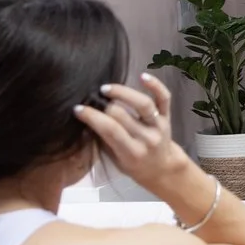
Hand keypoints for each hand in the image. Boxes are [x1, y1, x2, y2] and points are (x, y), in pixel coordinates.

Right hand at [73, 75, 207, 213]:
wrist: (163, 168)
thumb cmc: (133, 165)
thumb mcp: (115, 160)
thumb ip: (103, 140)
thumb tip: (86, 118)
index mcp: (131, 152)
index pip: (110, 130)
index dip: (92, 117)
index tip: (77, 109)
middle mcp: (147, 138)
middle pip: (122, 115)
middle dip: (103, 106)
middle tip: (91, 99)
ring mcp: (159, 126)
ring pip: (143, 104)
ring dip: (123, 93)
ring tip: (106, 89)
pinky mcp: (168, 116)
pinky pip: (164, 98)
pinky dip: (155, 85)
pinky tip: (142, 76)